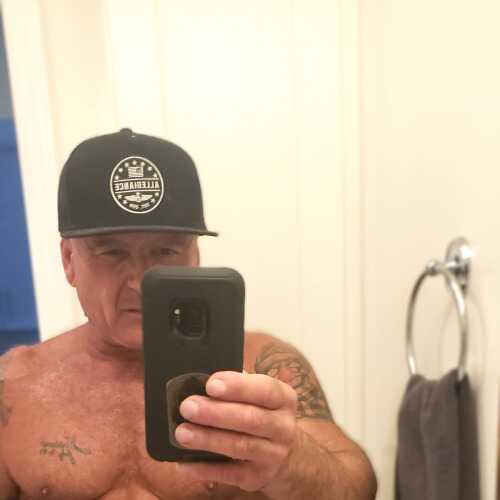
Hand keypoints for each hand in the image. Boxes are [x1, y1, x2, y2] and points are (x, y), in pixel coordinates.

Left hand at [174, 371, 298, 491]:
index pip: (264, 390)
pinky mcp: (258, 477)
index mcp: (284, 398)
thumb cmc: (261, 412)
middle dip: (216, 413)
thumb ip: (237, 387)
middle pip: (250, 419)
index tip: (211, 384)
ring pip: (240, 446)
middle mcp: (284, 427)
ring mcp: (274, 455)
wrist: (286, 453)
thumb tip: (200, 382)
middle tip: (188, 407)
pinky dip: (205, 469)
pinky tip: (184, 463)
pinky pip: (230, 474)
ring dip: (208, 439)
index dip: (238, 387)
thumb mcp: (259, 395)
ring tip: (182, 433)